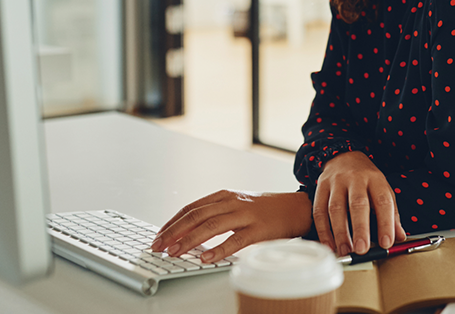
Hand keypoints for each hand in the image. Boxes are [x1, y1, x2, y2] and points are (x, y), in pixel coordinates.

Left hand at [150, 190, 311, 262]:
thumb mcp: (236, 205)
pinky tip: (206, 258)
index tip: (159, 236)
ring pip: (212, 225)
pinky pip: (236, 240)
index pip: (191, 208)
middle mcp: (232, 202)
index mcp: (224, 196)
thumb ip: (215, 214)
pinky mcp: (258, 229)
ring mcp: (245, 215)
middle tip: (159, 246)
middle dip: (174, 231)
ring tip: (175, 252)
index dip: (173, 222)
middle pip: (196, 215)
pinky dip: (219, 249)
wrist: (295, 207)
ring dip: (190, 240)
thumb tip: (188, 231)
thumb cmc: (264, 209)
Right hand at [313, 151, 406, 256]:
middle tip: (361, 250)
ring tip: (345, 251)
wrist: (343, 156)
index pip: (383, 201)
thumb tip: (400, 237)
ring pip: (336, 208)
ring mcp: (336, 182)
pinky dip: (323, 230)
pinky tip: (329, 244)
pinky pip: (319, 210)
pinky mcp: (320, 187)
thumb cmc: (366, 179)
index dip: (386, 223)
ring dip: (339, 233)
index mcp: (375, 179)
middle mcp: (355, 178)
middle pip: (357, 204)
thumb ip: (391, 214)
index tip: (386, 243)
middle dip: (360, 229)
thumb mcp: (383, 190)